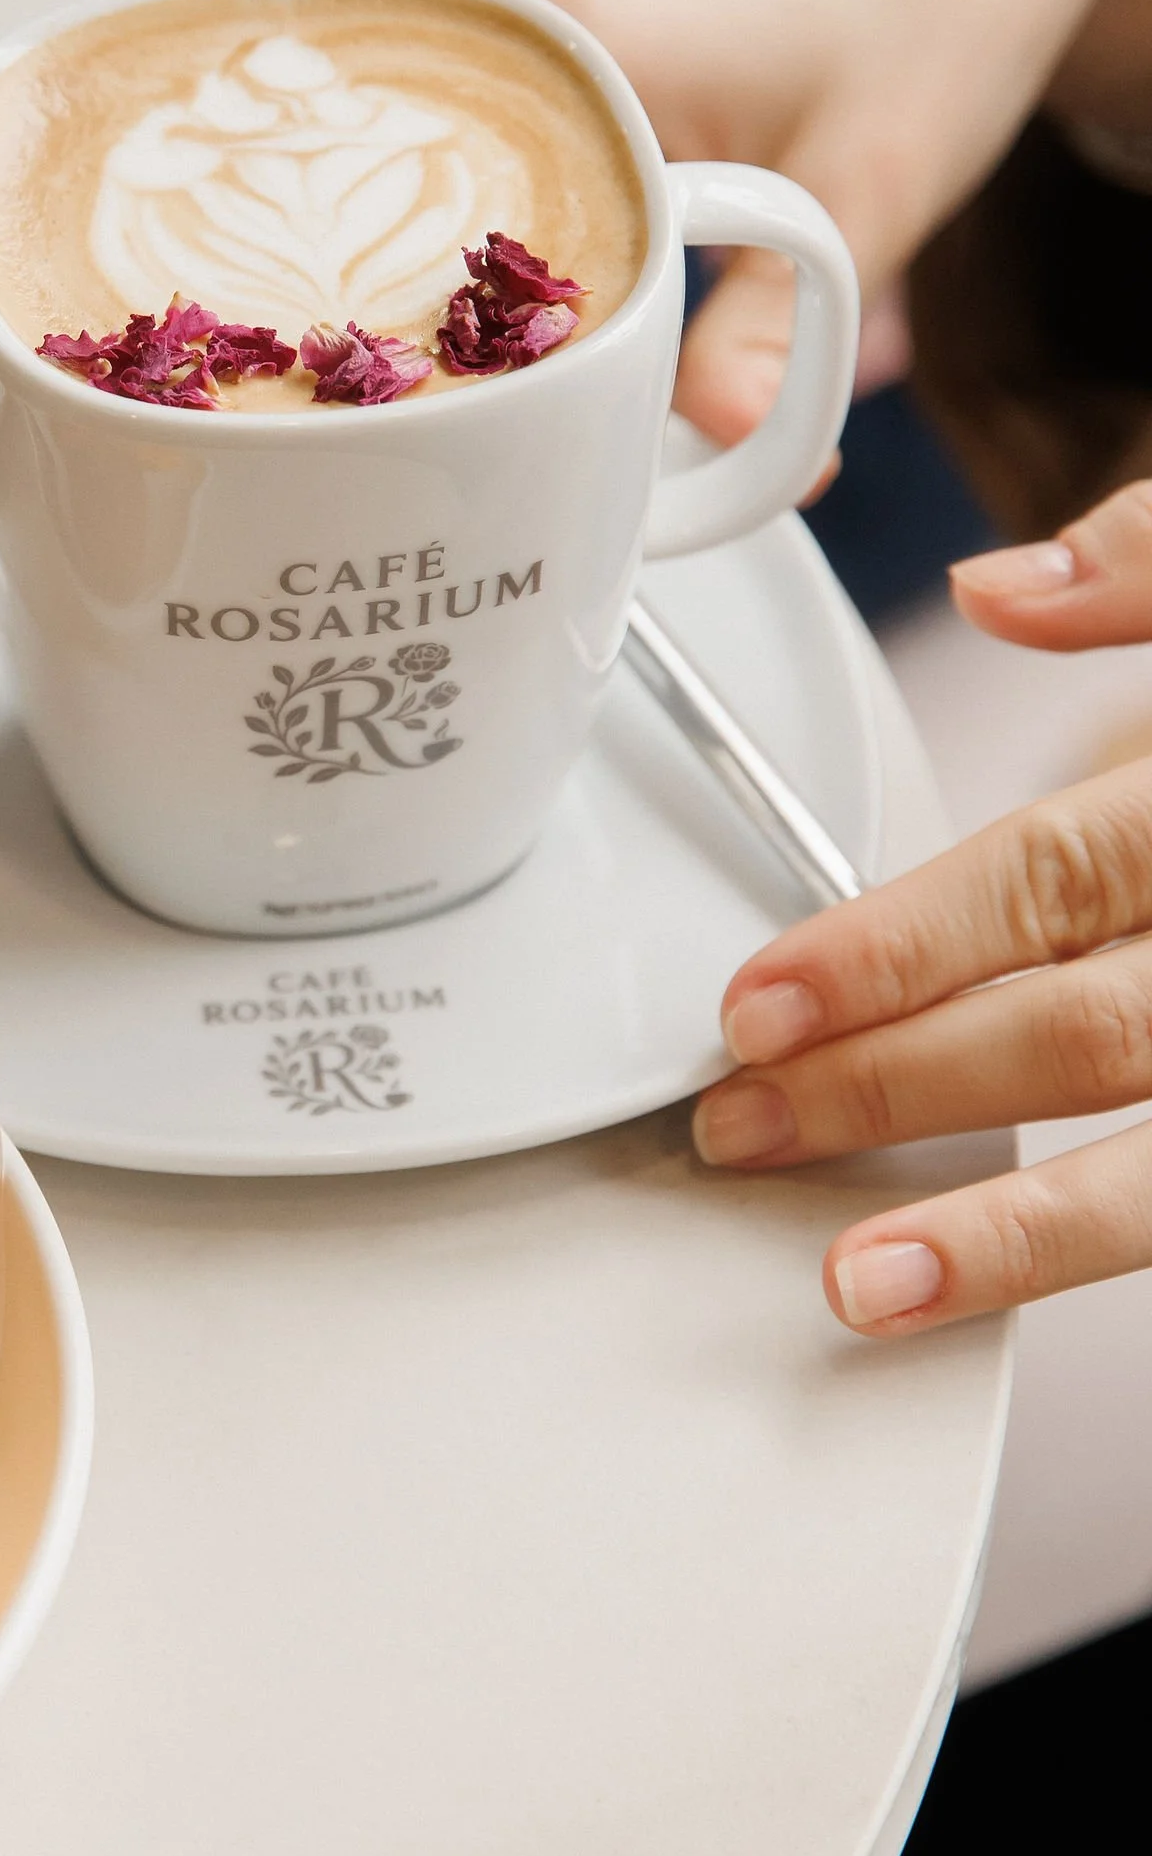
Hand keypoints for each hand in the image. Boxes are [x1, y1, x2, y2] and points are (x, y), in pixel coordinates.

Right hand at [492, 0, 1151, 454]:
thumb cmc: (933, 24)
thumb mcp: (859, 200)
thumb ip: (768, 338)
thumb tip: (720, 455)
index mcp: (578, 45)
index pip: (464, 234)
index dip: (488, 349)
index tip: (519, 433)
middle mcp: (522, 13)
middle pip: (446, 207)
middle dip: (488, 319)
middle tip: (526, 419)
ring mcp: (524, 6)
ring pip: (468, 177)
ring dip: (506, 264)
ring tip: (539, 353)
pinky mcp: (548, 18)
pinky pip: (498, 137)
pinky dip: (528, 209)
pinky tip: (562, 267)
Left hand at [691, 477, 1151, 1332]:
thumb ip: (1147, 568)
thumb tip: (993, 588)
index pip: (1048, 879)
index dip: (894, 946)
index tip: (758, 1003)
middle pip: (1083, 1034)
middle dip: (896, 1086)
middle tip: (743, 1122)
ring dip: (1013, 1235)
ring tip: (864, 1282)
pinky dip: (1101, 1249)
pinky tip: (996, 1287)